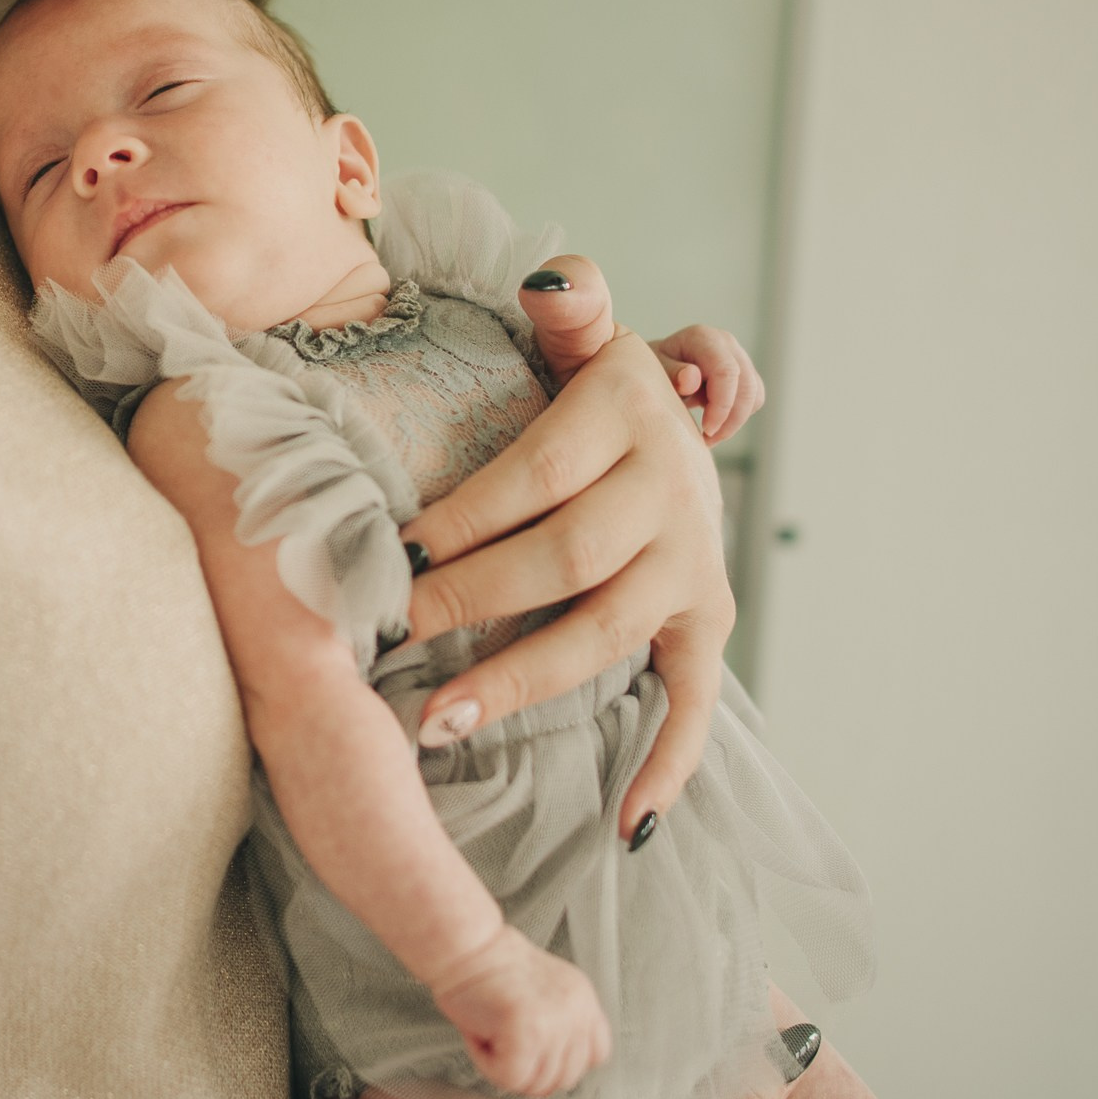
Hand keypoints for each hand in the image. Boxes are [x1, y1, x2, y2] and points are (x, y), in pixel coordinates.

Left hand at [400, 257, 733, 840]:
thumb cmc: (591, 396)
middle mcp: (675, 489)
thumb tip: (552, 276)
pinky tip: (628, 821)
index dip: (465, 514)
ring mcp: (693, 563)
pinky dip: (669, 762)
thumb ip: (570, 307)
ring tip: (437, 722)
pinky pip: (696, 699)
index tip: (393, 552)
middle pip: (564, 557)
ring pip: (604, 633)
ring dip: (522, 682)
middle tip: (391, 633)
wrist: (677, 429)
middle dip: (471, 601)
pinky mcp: (705, 621)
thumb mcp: (583, 339)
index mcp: (631, 412)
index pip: (538, 472)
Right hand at [428, 923, 610, 1097]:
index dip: (562, 1063)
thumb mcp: (542, 990)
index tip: (538, 1054)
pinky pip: (510, 1077)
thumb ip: (559, 1023)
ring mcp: (556, 1022)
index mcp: (583, 999)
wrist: (465, 944)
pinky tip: (480, 1035)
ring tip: (490, 1033)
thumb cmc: (487, 968)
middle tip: (504, 1046)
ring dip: (505, 1067)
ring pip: (537, 1083)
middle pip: (566, 1078)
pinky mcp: (529, 1031)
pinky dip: (487, 1064)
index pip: (596, 1055)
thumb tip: (553, 1065)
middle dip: (531, 1072)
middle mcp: (577, 1011)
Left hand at [650, 325, 763, 446]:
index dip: (722, 405)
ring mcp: (738, 356)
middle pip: (747, 386)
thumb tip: (692, 378)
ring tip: (708, 434)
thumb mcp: (652, 371)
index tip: (706, 429)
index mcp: (703, 338)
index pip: (727, 372)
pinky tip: (714, 423)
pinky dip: (738, 417)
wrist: (655, 369)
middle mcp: (725, 342)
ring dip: (735, 421)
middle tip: (707, 439)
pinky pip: (754, 399)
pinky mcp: (745, 373)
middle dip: (731, 419)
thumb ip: (671, 373)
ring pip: (754, 395)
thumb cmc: (651, 370)